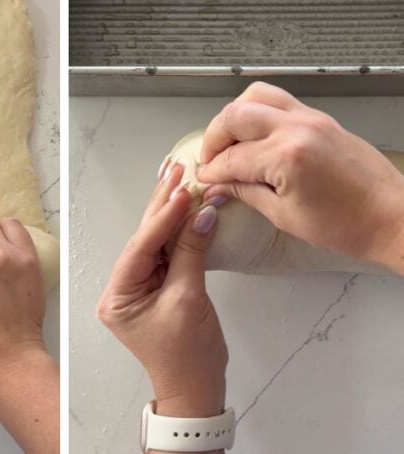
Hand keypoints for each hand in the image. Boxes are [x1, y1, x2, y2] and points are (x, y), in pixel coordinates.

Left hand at [97, 164, 227, 416]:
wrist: (196, 388)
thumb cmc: (189, 355)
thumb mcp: (189, 299)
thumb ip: (191, 253)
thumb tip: (201, 213)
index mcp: (117, 297)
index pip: (140, 248)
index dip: (162, 218)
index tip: (182, 191)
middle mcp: (120, 289)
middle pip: (143, 240)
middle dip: (162, 206)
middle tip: (178, 170)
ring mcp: (137, 288)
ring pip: (154, 242)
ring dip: (170, 212)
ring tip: (181, 177)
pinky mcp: (155, 287)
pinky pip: (166, 253)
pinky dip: (178, 230)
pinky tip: (186, 205)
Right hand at [196, 81, 403, 269]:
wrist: (391, 215)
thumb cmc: (347, 223)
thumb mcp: (284, 215)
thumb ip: (246, 192)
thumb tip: (219, 184)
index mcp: (287, 156)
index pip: (231, 158)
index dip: (211, 171)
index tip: (204, 179)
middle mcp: (298, 128)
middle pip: (234, 116)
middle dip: (214, 138)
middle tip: (211, 160)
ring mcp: (311, 118)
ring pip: (255, 96)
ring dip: (234, 117)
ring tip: (230, 142)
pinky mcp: (321, 118)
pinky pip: (279, 100)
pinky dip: (258, 112)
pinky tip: (254, 136)